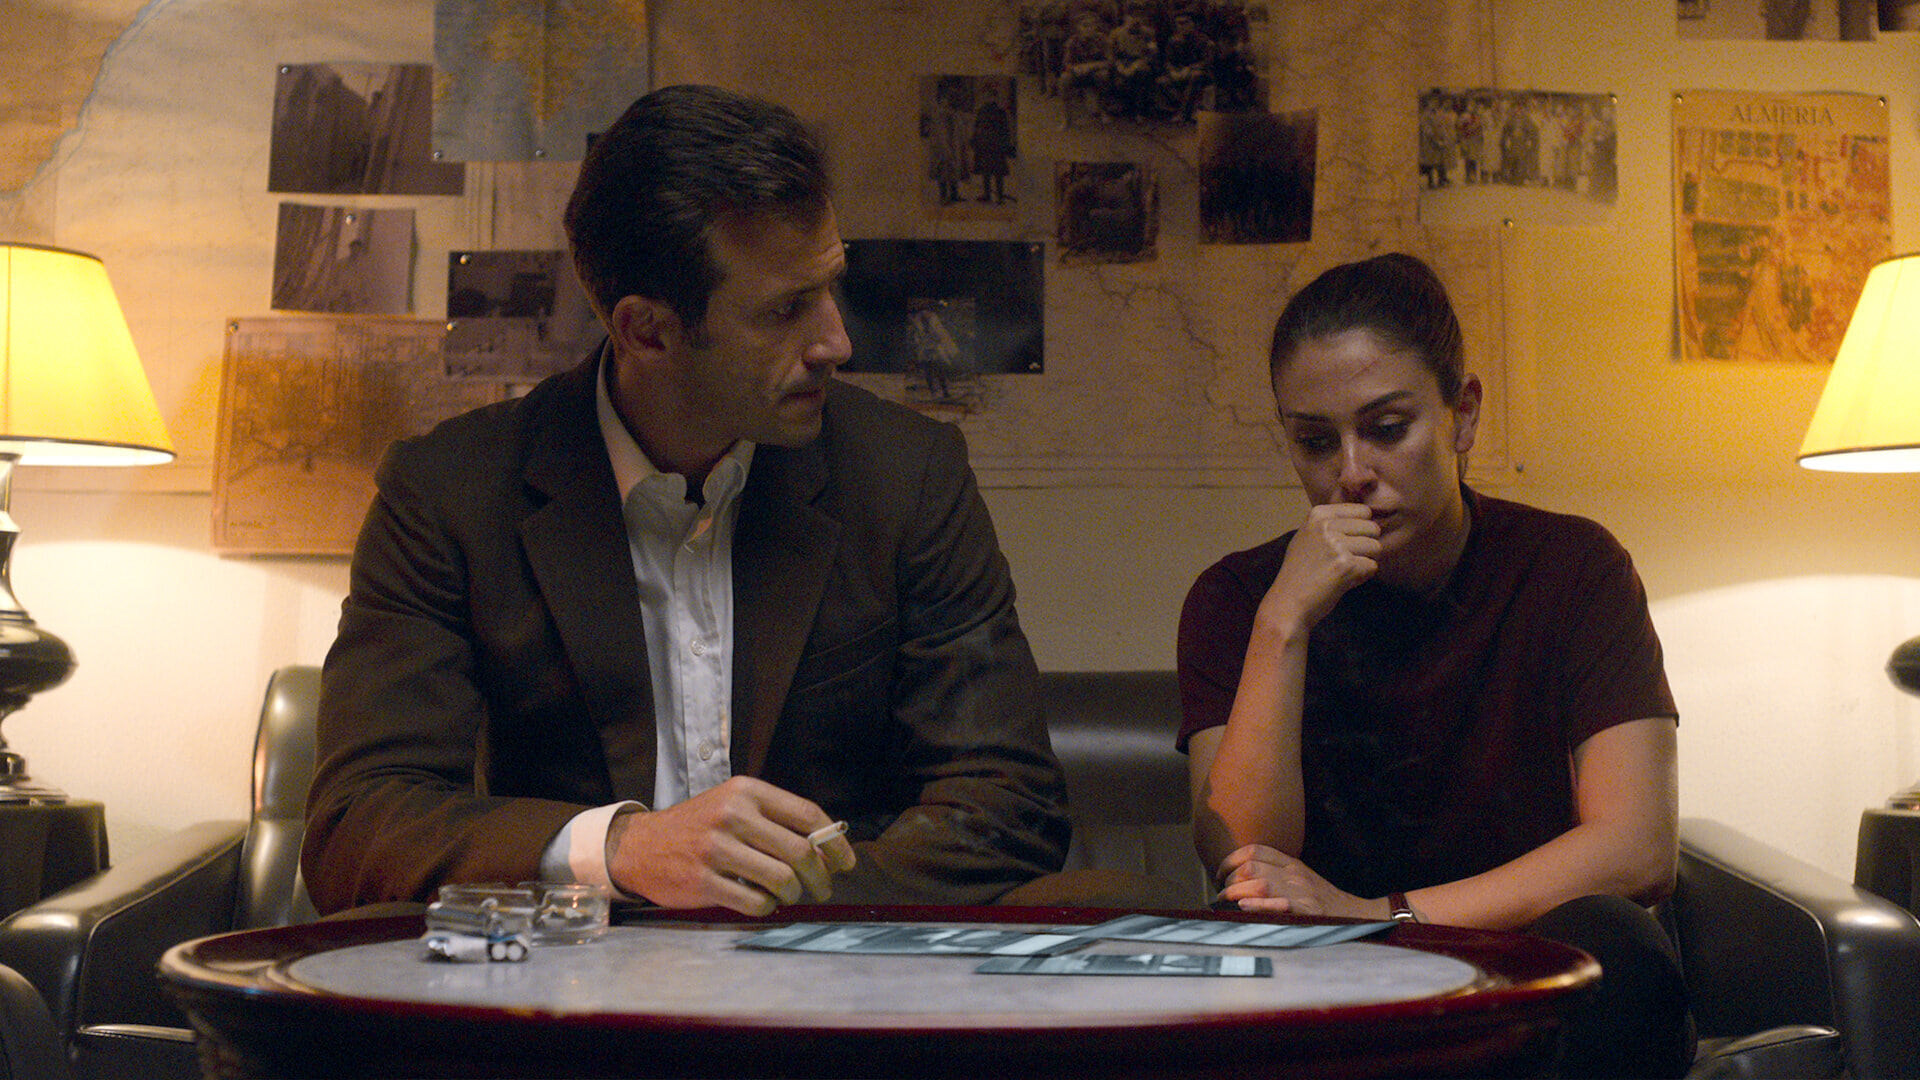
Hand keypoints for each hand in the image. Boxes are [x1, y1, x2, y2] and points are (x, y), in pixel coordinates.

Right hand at [604, 776, 856, 915]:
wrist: (639, 846)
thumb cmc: (697, 827)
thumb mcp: (733, 806)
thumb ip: (774, 820)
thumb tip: (825, 849)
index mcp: (746, 791)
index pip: (807, 814)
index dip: (834, 841)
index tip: (846, 861)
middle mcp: (732, 815)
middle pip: (800, 851)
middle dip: (821, 875)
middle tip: (824, 887)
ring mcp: (716, 849)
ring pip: (782, 879)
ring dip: (795, 894)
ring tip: (791, 895)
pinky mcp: (704, 882)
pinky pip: (756, 902)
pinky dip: (768, 906)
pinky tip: (763, 900)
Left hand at [1215, 844, 1381, 919]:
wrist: (1356, 915)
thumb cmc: (1321, 901)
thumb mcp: (1299, 878)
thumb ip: (1273, 873)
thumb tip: (1236, 878)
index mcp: (1291, 863)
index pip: (1254, 851)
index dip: (1230, 861)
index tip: (1220, 875)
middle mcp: (1295, 874)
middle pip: (1251, 867)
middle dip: (1229, 881)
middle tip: (1221, 896)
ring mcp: (1302, 892)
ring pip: (1260, 883)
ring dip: (1236, 893)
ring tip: (1226, 903)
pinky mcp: (1309, 912)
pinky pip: (1280, 904)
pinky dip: (1258, 905)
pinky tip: (1244, 907)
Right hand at [1259, 503, 1378, 633]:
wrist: (1287, 602)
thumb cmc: (1299, 573)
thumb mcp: (1308, 536)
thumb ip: (1331, 523)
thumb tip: (1366, 515)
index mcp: (1318, 514)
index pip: (1363, 511)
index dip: (1360, 530)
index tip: (1345, 543)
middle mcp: (1326, 525)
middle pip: (1372, 528)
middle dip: (1365, 546)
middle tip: (1344, 560)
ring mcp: (1336, 545)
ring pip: (1376, 547)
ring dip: (1364, 562)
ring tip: (1342, 571)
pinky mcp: (1346, 565)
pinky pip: (1372, 567)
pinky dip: (1362, 577)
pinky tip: (1343, 581)